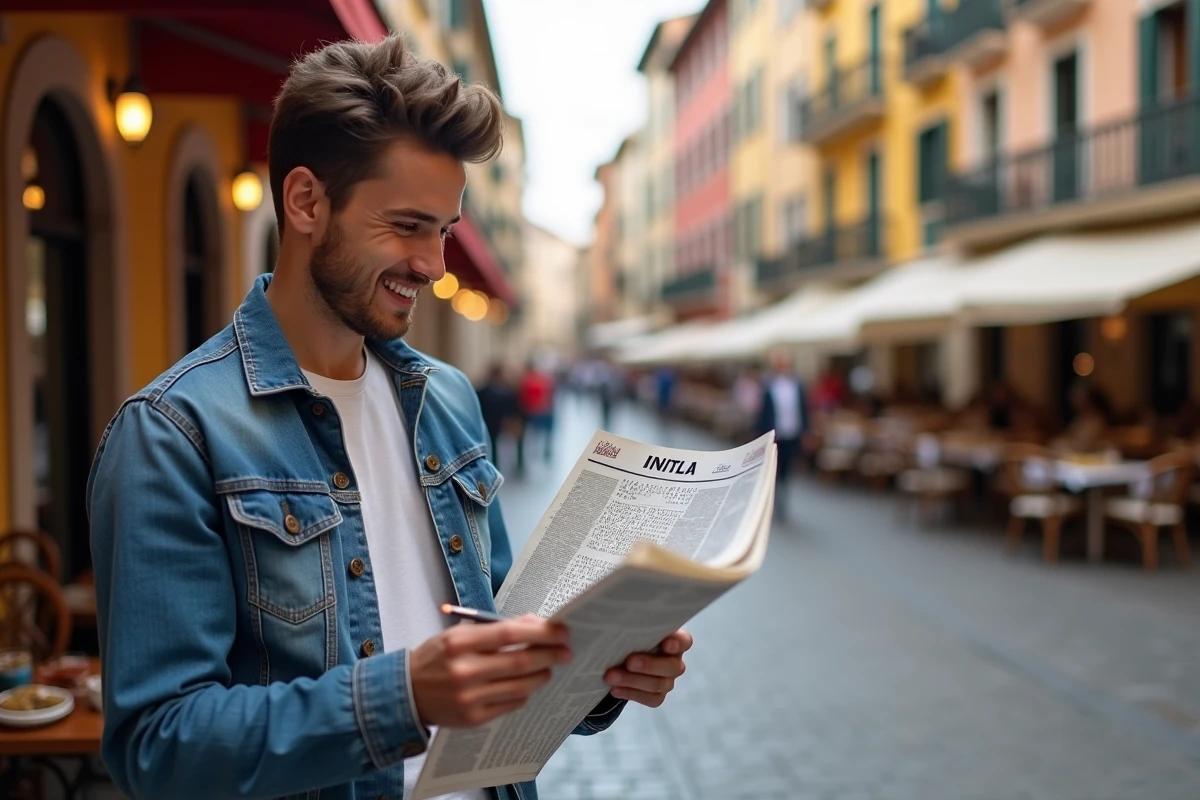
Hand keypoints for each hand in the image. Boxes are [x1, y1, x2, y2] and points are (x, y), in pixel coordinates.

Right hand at [410, 615, 571, 727]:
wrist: (406, 693)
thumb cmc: (437, 658)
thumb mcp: (460, 634)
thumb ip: (496, 629)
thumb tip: (534, 623)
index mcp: (459, 643)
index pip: (510, 633)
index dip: (540, 631)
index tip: (561, 630)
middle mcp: (464, 671)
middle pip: (521, 661)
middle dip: (550, 655)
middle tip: (565, 651)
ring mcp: (469, 697)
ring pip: (521, 686)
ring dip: (541, 675)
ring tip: (548, 667)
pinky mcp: (473, 718)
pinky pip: (511, 704)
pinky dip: (525, 693)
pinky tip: (527, 684)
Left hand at [603, 629, 691, 707]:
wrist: (617, 656)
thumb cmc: (626, 634)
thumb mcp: (629, 626)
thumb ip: (631, 622)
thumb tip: (613, 614)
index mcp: (673, 639)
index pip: (684, 641)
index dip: (677, 643)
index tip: (665, 643)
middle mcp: (674, 660)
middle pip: (672, 667)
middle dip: (649, 665)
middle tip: (629, 661)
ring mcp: (667, 680)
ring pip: (659, 684)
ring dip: (633, 681)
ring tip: (610, 676)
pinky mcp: (657, 695)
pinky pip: (650, 699)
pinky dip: (631, 694)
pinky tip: (614, 689)